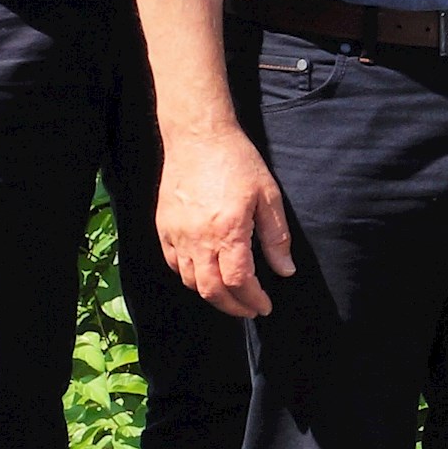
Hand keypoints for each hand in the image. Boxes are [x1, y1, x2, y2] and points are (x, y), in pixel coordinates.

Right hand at [159, 126, 294, 319]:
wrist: (198, 138)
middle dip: (233, 307)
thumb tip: (284, 270)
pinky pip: (173, 264)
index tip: (264, 306)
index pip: (239, 282)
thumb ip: (276, 237)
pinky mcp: (163, 227)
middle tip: (249, 310)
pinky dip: (189, 277)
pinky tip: (204, 275)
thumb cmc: (238, 163)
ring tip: (231, 295)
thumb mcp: (268, 196)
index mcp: (228, 231)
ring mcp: (176, 234)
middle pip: (211, 290)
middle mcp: (198, 238)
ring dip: (211, 294)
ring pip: (189, 281)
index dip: (253, 300)